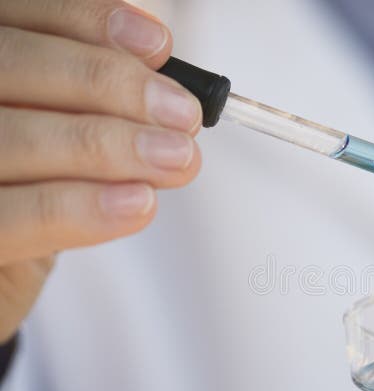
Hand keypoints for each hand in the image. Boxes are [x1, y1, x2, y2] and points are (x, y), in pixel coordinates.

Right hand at [0, 1, 201, 341]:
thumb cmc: (27, 202)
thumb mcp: (61, 147)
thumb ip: (93, 111)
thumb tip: (163, 88)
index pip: (15, 19)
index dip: (83, 23)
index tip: (157, 45)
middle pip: (10, 65)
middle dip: (108, 84)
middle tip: (182, 116)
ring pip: (10, 136)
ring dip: (107, 145)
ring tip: (174, 159)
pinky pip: (10, 215)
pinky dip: (79, 207)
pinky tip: (137, 204)